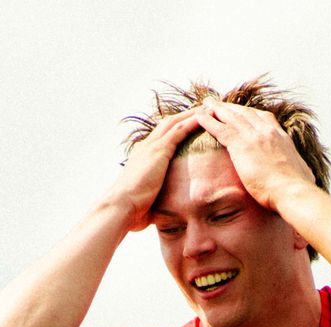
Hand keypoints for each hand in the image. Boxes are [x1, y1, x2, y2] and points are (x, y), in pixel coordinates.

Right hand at [105, 108, 203, 229]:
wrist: (121, 207)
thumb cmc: (131, 211)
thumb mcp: (146, 201)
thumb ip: (155, 200)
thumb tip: (161, 214)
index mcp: (142, 157)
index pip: (162, 137)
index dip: (176, 129)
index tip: (189, 125)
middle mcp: (146, 147)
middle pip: (169, 124)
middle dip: (186, 116)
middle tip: (203, 109)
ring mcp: (151, 147)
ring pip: (175, 122)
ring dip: (193, 114)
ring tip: (209, 108)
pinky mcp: (158, 150)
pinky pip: (179, 130)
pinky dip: (192, 122)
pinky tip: (206, 117)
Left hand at [192, 99, 317, 211]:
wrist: (293, 191)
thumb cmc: (298, 190)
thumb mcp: (300, 174)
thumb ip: (296, 170)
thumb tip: (304, 177)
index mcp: (281, 137)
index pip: (263, 119)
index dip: (250, 114)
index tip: (242, 112)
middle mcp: (268, 131)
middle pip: (245, 113)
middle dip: (231, 107)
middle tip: (219, 103)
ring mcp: (254, 136)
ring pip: (231, 117)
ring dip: (216, 108)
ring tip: (205, 104)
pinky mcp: (241, 145)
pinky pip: (220, 129)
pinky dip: (208, 121)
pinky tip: (198, 117)